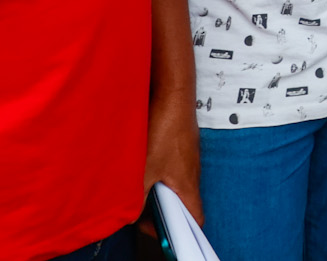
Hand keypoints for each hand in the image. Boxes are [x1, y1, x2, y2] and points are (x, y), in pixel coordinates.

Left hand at [143, 90, 204, 228]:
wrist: (174, 96)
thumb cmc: (166, 129)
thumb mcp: (145, 170)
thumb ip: (138, 196)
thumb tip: (131, 214)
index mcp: (188, 185)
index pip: (195, 219)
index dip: (179, 230)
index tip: (159, 230)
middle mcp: (192, 174)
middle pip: (183, 204)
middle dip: (163, 211)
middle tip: (143, 212)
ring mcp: (187, 160)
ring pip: (176, 185)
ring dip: (159, 191)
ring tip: (141, 188)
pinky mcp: (181, 147)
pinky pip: (173, 169)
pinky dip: (159, 174)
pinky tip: (144, 166)